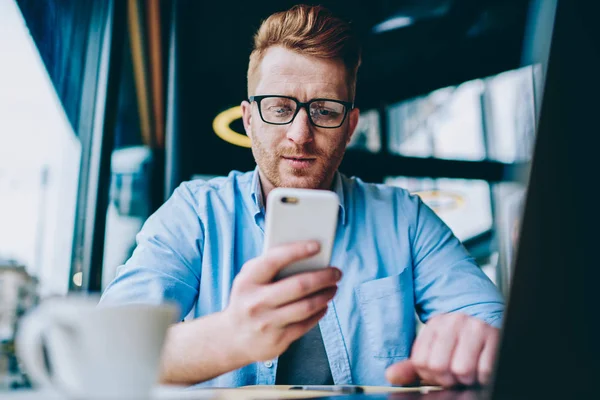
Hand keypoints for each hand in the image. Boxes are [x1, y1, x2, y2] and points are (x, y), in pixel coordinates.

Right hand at [223, 241, 341, 363]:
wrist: (232, 338)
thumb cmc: (247, 299)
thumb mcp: (249, 279)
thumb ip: (270, 265)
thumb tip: (306, 255)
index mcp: (247, 282)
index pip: (274, 260)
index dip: (297, 251)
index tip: (317, 245)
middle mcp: (255, 303)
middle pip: (299, 286)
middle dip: (323, 277)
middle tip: (336, 272)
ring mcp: (266, 323)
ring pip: (307, 307)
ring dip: (325, 295)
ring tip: (333, 287)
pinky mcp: (278, 340)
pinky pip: (306, 324)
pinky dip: (319, 312)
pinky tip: (324, 305)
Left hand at [385, 313, 499, 387]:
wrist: (486, 320)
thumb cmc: (457, 341)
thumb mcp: (432, 349)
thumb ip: (411, 366)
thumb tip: (391, 376)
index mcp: (434, 325)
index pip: (420, 361)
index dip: (428, 374)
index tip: (436, 372)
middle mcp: (453, 323)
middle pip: (438, 366)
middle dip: (447, 378)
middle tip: (453, 374)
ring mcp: (474, 328)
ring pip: (461, 370)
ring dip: (465, 378)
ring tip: (468, 370)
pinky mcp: (494, 337)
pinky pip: (485, 370)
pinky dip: (482, 376)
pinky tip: (480, 366)